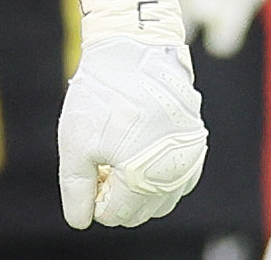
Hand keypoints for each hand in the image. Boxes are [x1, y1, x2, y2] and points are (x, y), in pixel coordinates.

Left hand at [58, 37, 206, 228]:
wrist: (133, 49)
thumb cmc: (101, 95)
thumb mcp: (75, 141)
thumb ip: (76, 186)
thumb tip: (80, 221)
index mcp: (143, 178)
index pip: (116, 215)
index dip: (94, 199)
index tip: (87, 171)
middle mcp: (174, 174)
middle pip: (140, 211)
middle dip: (115, 196)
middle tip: (99, 164)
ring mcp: (190, 159)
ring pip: (161, 198)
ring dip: (137, 188)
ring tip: (115, 154)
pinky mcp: (195, 143)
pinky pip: (176, 177)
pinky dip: (156, 174)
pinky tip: (136, 150)